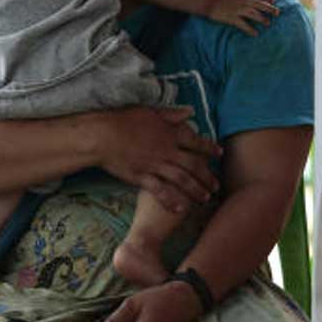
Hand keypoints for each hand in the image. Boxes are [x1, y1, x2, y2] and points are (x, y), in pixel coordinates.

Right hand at [98, 106, 221, 212]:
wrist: (102, 135)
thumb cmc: (123, 119)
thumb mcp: (150, 111)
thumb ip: (172, 114)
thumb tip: (190, 111)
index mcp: (170, 133)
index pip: (195, 141)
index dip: (209, 148)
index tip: (219, 153)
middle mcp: (166, 150)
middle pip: (193, 165)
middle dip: (207, 176)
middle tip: (217, 185)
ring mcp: (155, 165)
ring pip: (182, 180)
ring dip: (196, 190)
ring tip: (205, 198)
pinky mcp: (142, 177)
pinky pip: (161, 191)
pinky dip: (172, 200)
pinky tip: (182, 209)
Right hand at [204, 0, 277, 35]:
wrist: (208, 1)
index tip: (273, 1)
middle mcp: (243, 1)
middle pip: (260, 5)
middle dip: (270, 9)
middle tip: (277, 13)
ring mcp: (239, 10)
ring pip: (255, 15)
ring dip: (263, 19)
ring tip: (268, 23)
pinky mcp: (233, 18)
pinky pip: (244, 25)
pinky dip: (250, 30)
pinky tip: (255, 34)